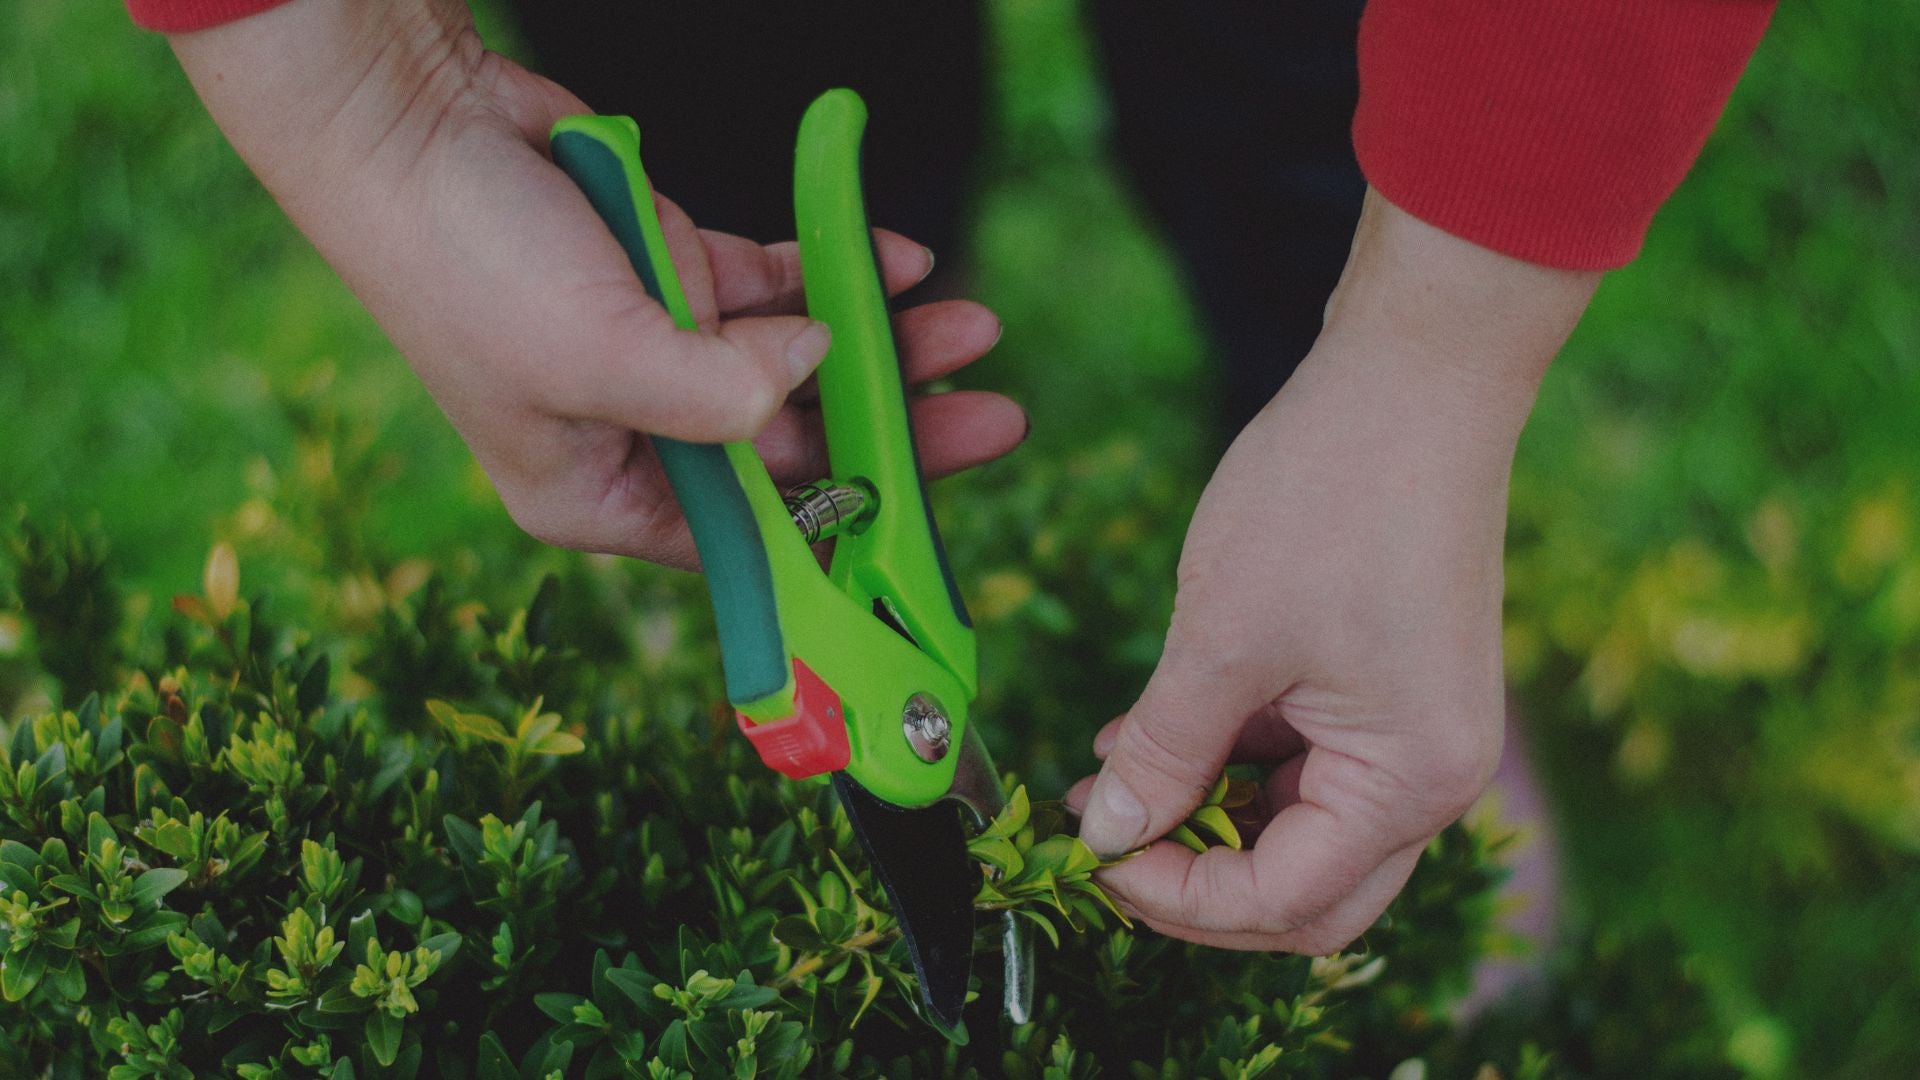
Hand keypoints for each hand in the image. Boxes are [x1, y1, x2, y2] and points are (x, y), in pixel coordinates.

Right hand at [165, 1, 1023, 567]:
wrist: (411, 126)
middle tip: (990, 415)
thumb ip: (715, 396)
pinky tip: (897, 264)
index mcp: (604, 495)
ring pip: (799, 361)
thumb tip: (811, 378)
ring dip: (882, 343)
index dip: (846, 530)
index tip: (932, 523)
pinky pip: (777, 285)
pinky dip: (833, 272)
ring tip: (969, 327)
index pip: (750, 538)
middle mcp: (638, 435)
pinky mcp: (672, 274)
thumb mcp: (595, 354)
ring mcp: (660, 350)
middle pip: (793, 450)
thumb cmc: (465, 261)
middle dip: (891, 427)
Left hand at [1067, 192, 1599, 951]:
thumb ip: (1163, 750)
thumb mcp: (1221, 638)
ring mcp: (1420, 732)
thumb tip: (1107, 832)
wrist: (1415, 376)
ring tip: (1106, 776)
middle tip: (1108, 846)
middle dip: (1201, 882)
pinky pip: (1309, 763)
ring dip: (1208, 818)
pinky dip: (1234, 762)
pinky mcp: (1395, 690)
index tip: (1092, 857)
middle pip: (1307, 891)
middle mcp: (1433, 777)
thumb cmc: (1327, 497)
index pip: (1284, 902)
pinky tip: (1153, 731)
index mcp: (1409, 782)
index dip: (1177, 898)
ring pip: (1302, 828)